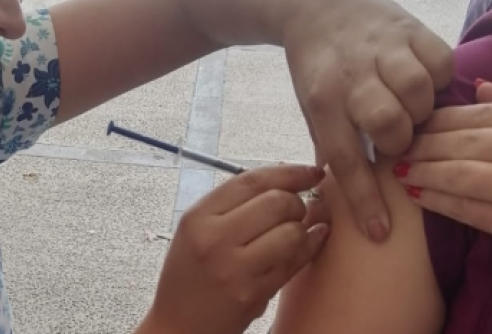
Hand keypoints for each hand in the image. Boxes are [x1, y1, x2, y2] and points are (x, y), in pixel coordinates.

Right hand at [139, 165, 328, 333]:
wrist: (178, 327)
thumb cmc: (189, 277)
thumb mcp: (196, 232)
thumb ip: (232, 205)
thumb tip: (285, 179)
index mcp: (198, 217)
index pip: (251, 180)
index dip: (289, 172)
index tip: (310, 172)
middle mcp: (213, 238)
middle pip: (276, 201)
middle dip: (297, 203)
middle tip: (297, 211)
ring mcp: (234, 268)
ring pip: (291, 231)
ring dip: (303, 229)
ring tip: (297, 231)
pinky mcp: (253, 293)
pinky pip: (295, 261)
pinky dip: (311, 246)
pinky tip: (313, 240)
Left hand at [282, 0, 452, 241]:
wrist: (313, 3)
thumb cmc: (314, 65)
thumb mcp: (308, 106)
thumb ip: (328, 144)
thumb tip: (339, 192)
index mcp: (321, 101)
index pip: (345, 159)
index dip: (364, 200)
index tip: (380, 232)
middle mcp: (351, 76)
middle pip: (388, 124)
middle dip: (398, 142)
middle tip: (394, 140)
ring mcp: (381, 49)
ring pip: (417, 92)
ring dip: (420, 111)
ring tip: (409, 110)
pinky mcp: (407, 28)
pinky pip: (439, 61)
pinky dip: (437, 78)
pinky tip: (422, 82)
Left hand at [397, 81, 491, 257]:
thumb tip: (477, 86)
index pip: (479, 115)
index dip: (439, 119)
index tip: (412, 121)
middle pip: (462, 142)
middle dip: (423, 144)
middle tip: (395, 145)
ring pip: (458, 174)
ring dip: (423, 171)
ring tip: (399, 170)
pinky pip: (468, 210)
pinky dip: (437, 201)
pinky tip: (417, 195)